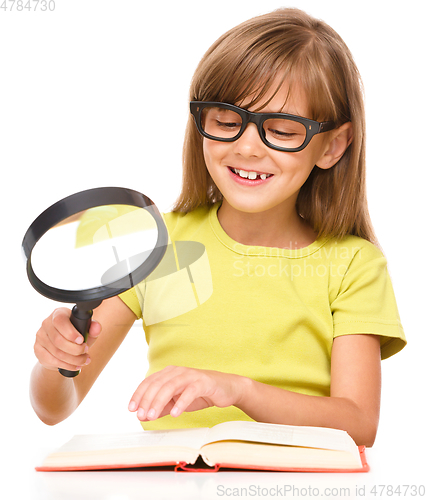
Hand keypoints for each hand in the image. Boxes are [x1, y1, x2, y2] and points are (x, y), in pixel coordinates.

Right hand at [34, 308, 101, 371]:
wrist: (63, 346)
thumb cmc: (77, 334)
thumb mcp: (87, 331)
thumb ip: (93, 328)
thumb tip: (96, 327)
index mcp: (59, 313)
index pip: (60, 321)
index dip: (70, 333)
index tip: (81, 340)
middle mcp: (46, 323)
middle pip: (58, 340)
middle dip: (75, 349)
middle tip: (86, 351)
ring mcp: (40, 336)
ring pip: (56, 352)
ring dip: (73, 359)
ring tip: (84, 361)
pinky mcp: (37, 349)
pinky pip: (51, 360)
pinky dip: (66, 365)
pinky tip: (75, 366)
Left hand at [128, 365, 248, 420]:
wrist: (226, 389)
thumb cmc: (200, 394)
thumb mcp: (177, 402)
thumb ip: (162, 407)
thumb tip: (143, 415)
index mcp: (169, 373)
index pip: (149, 382)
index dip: (139, 395)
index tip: (131, 409)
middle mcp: (178, 371)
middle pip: (157, 384)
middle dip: (147, 400)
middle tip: (142, 415)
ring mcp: (191, 375)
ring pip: (170, 386)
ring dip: (160, 401)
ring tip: (153, 415)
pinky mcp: (203, 382)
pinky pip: (190, 391)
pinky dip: (181, 402)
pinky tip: (175, 413)